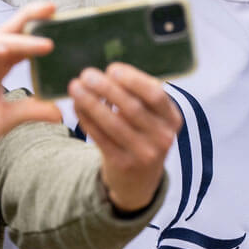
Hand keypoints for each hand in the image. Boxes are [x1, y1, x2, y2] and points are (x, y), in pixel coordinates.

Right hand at [0, 3, 62, 171]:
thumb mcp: (3, 120)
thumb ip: (29, 111)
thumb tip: (61, 113)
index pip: (22, 44)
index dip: (39, 32)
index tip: (64, 24)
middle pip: (10, 30)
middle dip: (30, 17)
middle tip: (53, 9)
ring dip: (17, 37)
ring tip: (42, 45)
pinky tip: (1, 51)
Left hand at [69, 63, 182, 211]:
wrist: (139, 180)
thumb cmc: (142, 134)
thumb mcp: (151, 117)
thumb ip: (137, 95)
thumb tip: (106, 73)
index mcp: (172, 119)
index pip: (155, 95)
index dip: (133, 80)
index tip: (112, 69)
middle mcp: (163, 137)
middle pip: (132, 108)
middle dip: (107, 88)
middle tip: (86, 74)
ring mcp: (144, 154)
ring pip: (113, 123)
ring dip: (91, 102)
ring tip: (75, 87)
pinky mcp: (123, 165)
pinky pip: (101, 138)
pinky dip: (87, 119)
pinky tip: (77, 106)